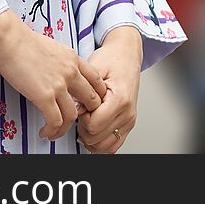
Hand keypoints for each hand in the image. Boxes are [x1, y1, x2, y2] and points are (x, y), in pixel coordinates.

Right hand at [0, 11, 107, 140]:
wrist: (10, 38)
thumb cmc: (23, 41)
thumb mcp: (53, 47)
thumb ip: (62, 62)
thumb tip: (59, 74)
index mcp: (73, 59)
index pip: (97, 81)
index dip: (96, 96)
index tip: (87, 105)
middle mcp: (71, 72)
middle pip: (92, 100)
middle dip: (86, 115)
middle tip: (75, 122)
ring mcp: (59, 85)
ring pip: (73, 116)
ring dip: (65, 129)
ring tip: (55, 132)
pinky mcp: (44, 96)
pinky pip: (55, 121)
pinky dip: (52, 131)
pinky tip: (45, 132)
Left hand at [77, 25, 142, 153]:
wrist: (126, 55)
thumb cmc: (111, 59)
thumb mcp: (94, 69)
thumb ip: (85, 90)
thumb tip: (75, 110)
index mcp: (120, 99)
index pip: (93, 125)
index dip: (80, 119)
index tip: (79, 107)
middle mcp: (127, 113)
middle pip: (96, 138)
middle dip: (83, 128)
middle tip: (82, 112)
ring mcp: (129, 121)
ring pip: (104, 147)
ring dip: (90, 138)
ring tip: (86, 121)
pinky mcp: (128, 124)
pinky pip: (113, 146)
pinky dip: (99, 144)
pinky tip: (92, 131)